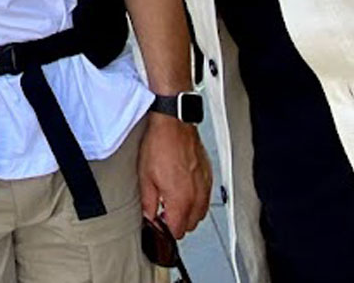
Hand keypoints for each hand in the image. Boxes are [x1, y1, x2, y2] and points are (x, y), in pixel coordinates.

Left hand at [139, 111, 210, 237]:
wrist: (174, 123)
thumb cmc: (159, 145)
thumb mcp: (145, 176)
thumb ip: (148, 202)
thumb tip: (149, 215)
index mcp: (180, 199)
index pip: (177, 230)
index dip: (166, 229)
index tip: (159, 222)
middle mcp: (196, 195)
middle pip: (191, 225)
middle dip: (177, 223)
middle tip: (164, 212)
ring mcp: (205, 185)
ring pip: (200, 213)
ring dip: (188, 212)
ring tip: (173, 201)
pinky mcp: (208, 176)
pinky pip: (206, 198)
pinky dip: (196, 199)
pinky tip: (184, 189)